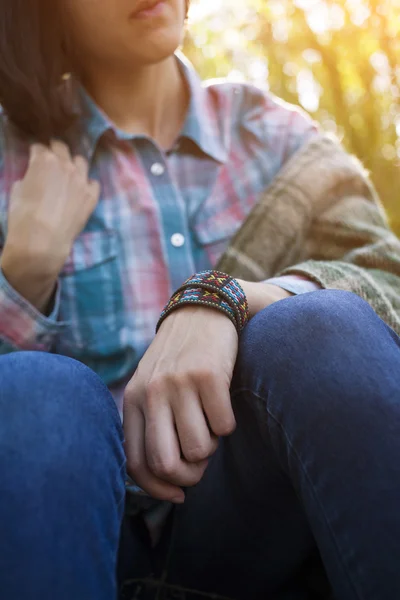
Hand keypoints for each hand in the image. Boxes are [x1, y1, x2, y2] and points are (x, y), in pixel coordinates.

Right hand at [1, 141, 99, 309]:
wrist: (43, 240)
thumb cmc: (23, 216)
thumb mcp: (16, 191)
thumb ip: (29, 178)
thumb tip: (34, 179)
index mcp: (43, 160)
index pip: (39, 148)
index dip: (36, 153)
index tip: (35, 157)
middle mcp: (65, 165)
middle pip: (62, 148)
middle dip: (55, 151)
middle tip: (52, 158)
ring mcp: (82, 180)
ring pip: (81, 162)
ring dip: (74, 164)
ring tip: (70, 172)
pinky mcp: (92, 196)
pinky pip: (94, 182)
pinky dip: (87, 184)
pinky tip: (82, 190)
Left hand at [124, 306, 237, 502]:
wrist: (202, 311)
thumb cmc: (178, 359)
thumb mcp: (151, 386)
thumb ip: (151, 424)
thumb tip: (168, 479)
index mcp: (134, 400)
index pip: (136, 463)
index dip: (158, 489)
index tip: (178, 495)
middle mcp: (152, 393)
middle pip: (166, 464)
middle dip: (189, 475)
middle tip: (200, 463)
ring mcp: (180, 384)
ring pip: (198, 449)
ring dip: (210, 446)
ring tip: (209, 424)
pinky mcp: (209, 376)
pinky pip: (224, 426)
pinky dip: (227, 425)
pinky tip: (222, 404)